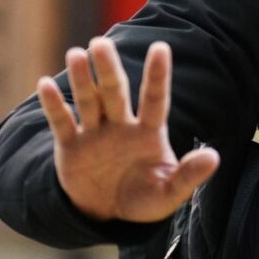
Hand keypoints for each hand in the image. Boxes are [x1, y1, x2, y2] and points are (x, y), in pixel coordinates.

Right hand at [37, 38, 219, 222]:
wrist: (108, 214)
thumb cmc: (144, 198)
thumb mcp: (168, 193)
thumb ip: (189, 175)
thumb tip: (214, 157)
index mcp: (149, 131)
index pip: (155, 99)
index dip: (157, 75)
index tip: (161, 47)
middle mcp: (121, 125)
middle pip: (115, 92)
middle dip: (108, 69)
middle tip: (101, 44)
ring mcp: (95, 133)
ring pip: (88, 101)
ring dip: (81, 79)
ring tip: (76, 54)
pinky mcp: (71, 146)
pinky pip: (61, 122)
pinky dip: (53, 105)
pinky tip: (44, 83)